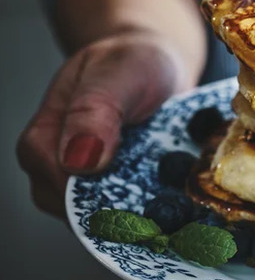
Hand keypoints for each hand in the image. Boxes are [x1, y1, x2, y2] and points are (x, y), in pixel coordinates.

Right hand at [16, 30, 184, 217]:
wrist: (159, 64)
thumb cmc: (131, 61)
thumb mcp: (116, 74)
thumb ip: (95, 111)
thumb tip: (78, 161)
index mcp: (47, 137)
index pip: (53, 182)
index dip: (89, 196)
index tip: (131, 198)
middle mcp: (63, 166)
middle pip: (77, 211)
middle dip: (119, 216)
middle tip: (163, 214)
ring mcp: (94, 181)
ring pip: (106, 218)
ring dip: (140, 217)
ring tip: (174, 211)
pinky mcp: (123, 189)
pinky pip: (133, 213)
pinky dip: (156, 213)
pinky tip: (180, 209)